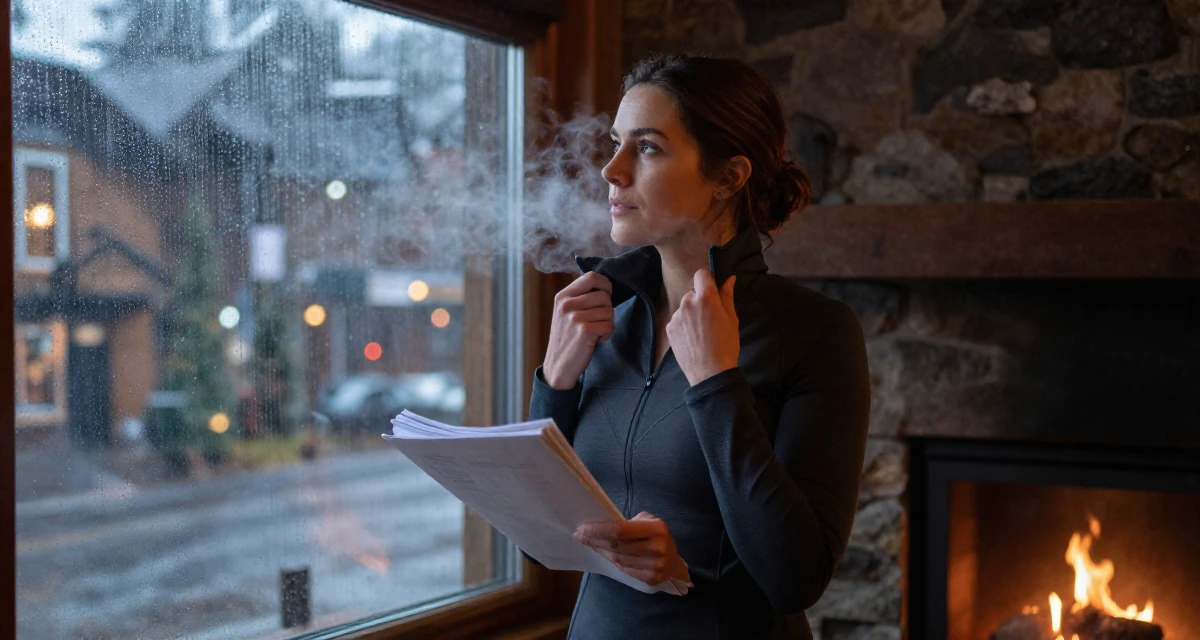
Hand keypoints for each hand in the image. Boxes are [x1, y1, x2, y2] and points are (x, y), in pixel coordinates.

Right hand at [542, 272, 613, 389]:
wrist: (558, 367)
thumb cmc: (567, 339)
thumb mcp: (565, 313)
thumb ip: (579, 297)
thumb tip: (604, 285)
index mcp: (562, 296)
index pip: (591, 277)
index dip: (605, 284)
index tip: (608, 295)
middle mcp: (567, 305)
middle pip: (604, 295)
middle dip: (607, 309)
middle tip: (598, 322)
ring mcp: (575, 318)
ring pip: (609, 310)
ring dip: (607, 323)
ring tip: (595, 332)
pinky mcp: (584, 331)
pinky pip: (609, 325)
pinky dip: (606, 334)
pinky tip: (596, 340)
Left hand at [575, 512, 690, 585]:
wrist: (674, 561)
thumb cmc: (656, 536)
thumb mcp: (648, 521)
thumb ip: (629, 523)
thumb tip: (601, 526)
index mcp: (656, 529)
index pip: (620, 530)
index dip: (599, 530)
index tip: (582, 528)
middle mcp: (657, 548)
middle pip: (616, 545)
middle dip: (595, 540)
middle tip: (580, 535)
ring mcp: (655, 565)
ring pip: (618, 558)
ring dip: (600, 550)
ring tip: (590, 543)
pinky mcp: (651, 578)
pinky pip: (624, 569)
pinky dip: (612, 561)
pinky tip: (605, 553)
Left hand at [666, 270, 738, 385]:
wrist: (710, 372)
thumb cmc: (726, 345)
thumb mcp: (732, 319)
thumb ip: (727, 296)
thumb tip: (729, 279)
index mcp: (705, 297)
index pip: (701, 274)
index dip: (708, 280)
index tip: (712, 292)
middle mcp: (687, 302)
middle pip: (693, 293)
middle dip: (700, 301)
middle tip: (710, 319)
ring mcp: (676, 316)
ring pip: (685, 307)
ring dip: (691, 313)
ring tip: (701, 332)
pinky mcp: (669, 328)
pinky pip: (677, 320)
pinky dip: (684, 325)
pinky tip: (692, 339)